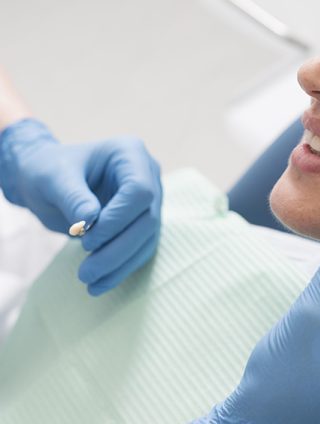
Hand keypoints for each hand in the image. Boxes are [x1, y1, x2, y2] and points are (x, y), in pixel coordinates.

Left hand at [0, 118, 161, 294]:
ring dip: (120, 263)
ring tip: (89, 282)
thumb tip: (89, 222)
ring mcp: (151, 198)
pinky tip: (100, 284)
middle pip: (148, 217)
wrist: (50, 180)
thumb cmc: (50, 171)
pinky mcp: (145, 219)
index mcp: (130, 153)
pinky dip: (123, 267)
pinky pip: (142, 247)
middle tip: (85, 273)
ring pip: (148, 236)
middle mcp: (148, 174)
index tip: (86, 239)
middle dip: (117, 249)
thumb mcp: (53, 179)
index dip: (118, 220)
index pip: (140, 191)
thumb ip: (72, 197)